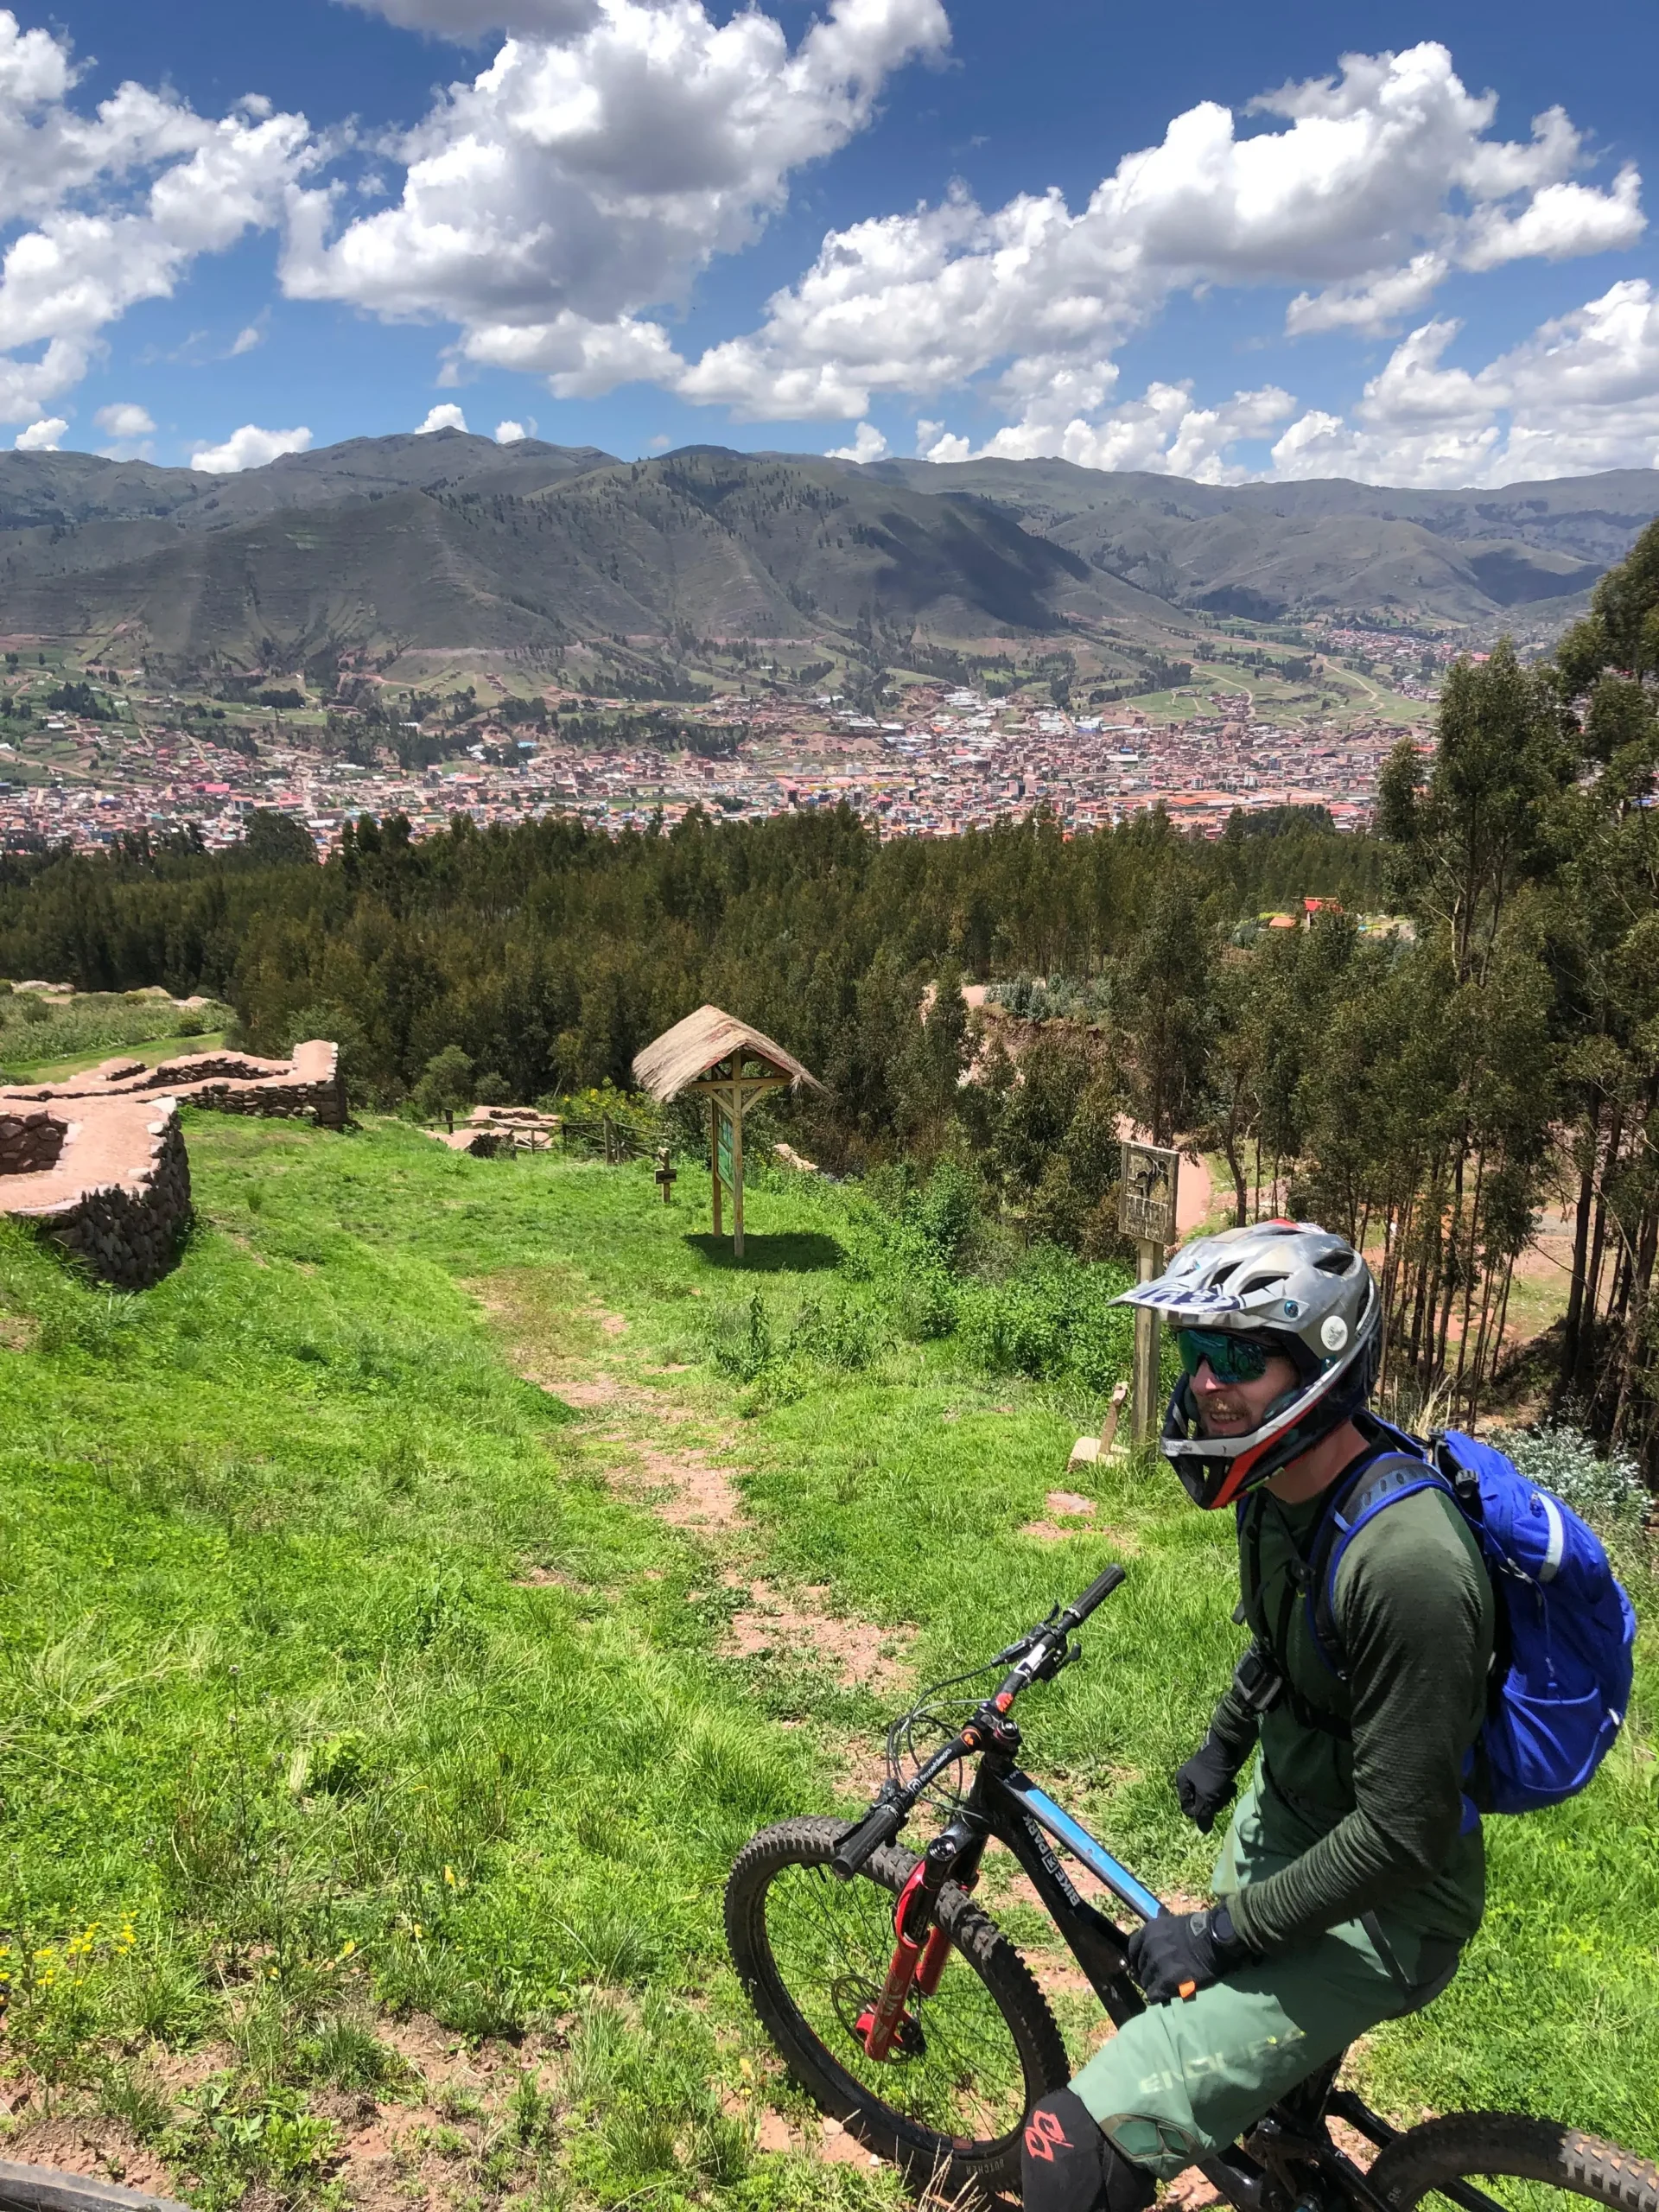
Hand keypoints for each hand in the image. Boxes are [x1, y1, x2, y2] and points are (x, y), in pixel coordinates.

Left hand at [1127, 1905, 1252, 2004]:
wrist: (1213, 1940)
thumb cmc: (1197, 1929)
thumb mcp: (1171, 1922)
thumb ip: (1159, 1929)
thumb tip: (1155, 1923)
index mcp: (1148, 1931)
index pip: (1133, 1949)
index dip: (1139, 1959)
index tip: (1145, 1965)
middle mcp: (1149, 1947)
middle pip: (1140, 1968)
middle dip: (1148, 1973)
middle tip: (1159, 1978)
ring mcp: (1157, 1964)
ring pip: (1146, 1982)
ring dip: (1154, 1985)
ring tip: (1165, 1987)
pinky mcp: (1166, 1981)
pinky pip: (1154, 1995)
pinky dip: (1159, 1996)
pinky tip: (1166, 1995)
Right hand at [1174, 1732, 1245, 1834]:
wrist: (1229, 1748)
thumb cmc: (1214, 1772)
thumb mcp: (1207, 1795)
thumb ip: (1204, 1814)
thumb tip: (1203, 1831)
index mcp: (1182, 1782)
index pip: (1187, 1809)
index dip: (1199, 1813)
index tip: (1210, 1810)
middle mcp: (1190, 1780)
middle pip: (1200, 1804)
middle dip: (1212, 1805)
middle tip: (1219, 1798)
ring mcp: (1203, 1777)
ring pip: (1211, 1798)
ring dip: (1220, 1798)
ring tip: (1228, 1790)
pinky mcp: (1215, 1775)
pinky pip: (1219, 1790)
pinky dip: (1225, 1791)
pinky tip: (1232, 1786)